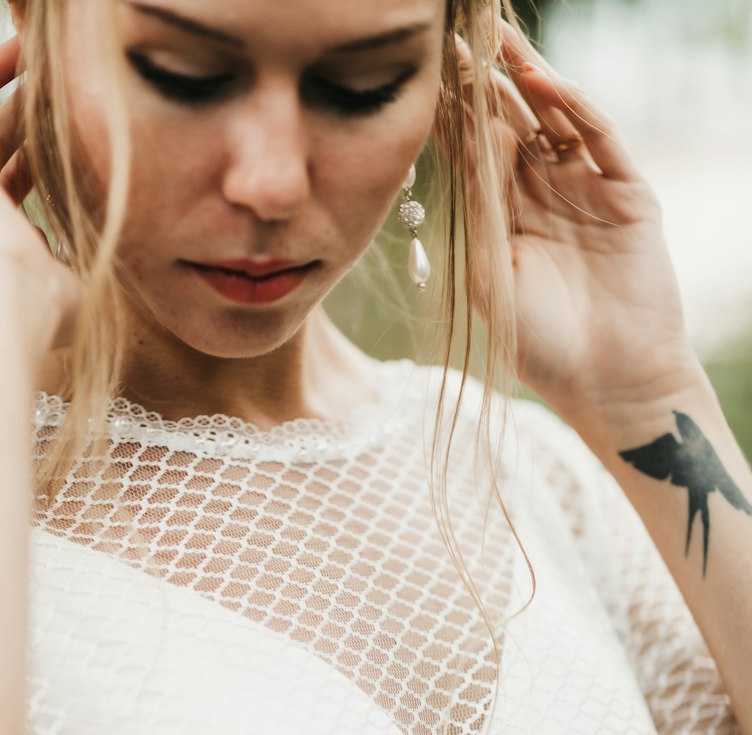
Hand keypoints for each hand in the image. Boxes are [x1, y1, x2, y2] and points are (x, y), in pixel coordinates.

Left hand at [455, 23, 700, 429]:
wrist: (607, 382)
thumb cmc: (542, 347)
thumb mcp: (493, 275)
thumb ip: (480, 211)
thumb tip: (470, 143)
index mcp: (506, 219)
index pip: (476, 151)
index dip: (455, 112)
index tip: (425, 72)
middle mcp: (545, 196)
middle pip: (514, 122)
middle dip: (488, 80)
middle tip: (458, 33)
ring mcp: (588, 190)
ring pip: (557, 119)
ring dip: (530, 78)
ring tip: (499, 37)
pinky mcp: (627, 193)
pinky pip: (599, 138)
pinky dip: (573, 107)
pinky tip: (545, 81)